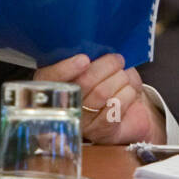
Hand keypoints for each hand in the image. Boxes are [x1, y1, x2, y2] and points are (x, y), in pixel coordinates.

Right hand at [34, 53, 165, 144]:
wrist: (128, 106)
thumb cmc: (108, 78)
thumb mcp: (95, 62)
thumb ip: (89, 55)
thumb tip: (97, 47)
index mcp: (52, 82)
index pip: (49, 77)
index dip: (66, 68)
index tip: (84, 59)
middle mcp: (62, 105)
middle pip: (82, 83)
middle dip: (105, 66)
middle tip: (118, 59)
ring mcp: (81, 121)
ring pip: (101, 93)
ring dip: (119, 79)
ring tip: (124, 75)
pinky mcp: (100, 131)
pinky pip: (115, 107)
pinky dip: (127, 94)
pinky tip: (129, 90)